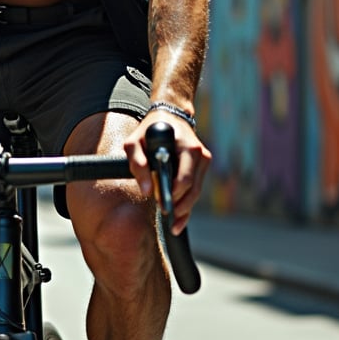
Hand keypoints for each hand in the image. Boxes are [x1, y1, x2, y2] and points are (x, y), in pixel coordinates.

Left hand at [124, 112, 210, 234]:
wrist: (169, 115)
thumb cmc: (149, 130)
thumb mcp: (135, 141)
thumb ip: (137, 163)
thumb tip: (145, 190)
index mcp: (188, 148)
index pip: (185, 179)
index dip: (174, 195)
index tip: (163, 206)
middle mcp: (200, 154)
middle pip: (193, 189)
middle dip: (179, 205)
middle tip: (164, 214)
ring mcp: (203, 160)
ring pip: (196, 192)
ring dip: (184, 209)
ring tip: (172, 224)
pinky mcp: (202, 166)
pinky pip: (196, 189)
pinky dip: (187, 205)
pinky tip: (179, 221)